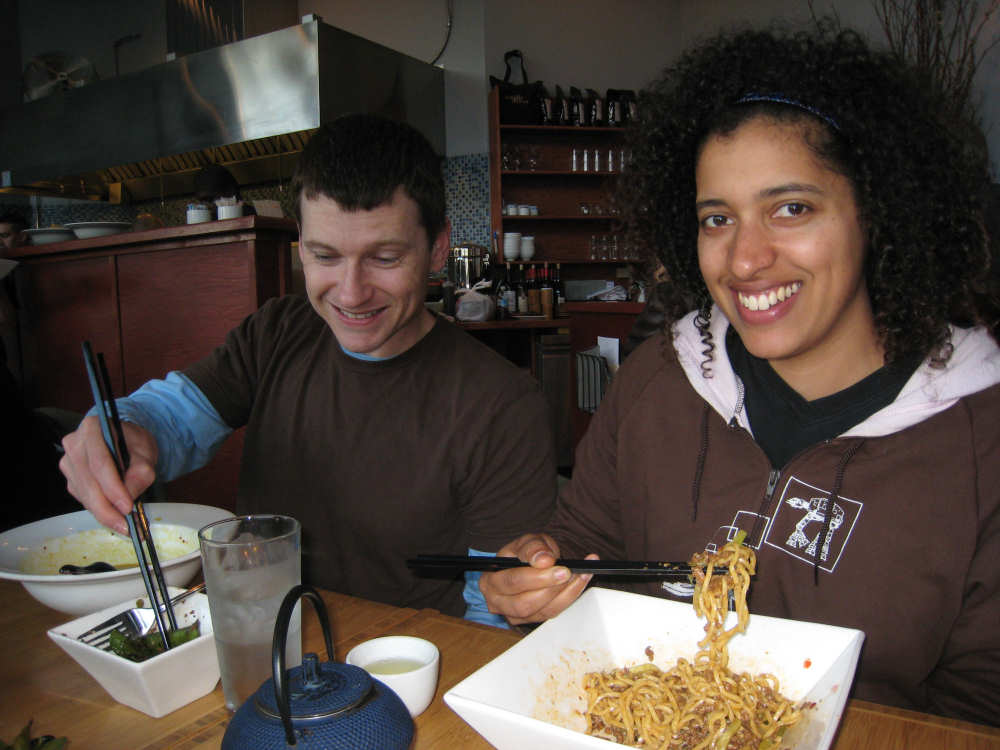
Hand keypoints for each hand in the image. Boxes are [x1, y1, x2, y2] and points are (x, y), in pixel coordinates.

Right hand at [59, 416, 158, 534]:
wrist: (124, 439)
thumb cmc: (134, 443)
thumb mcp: (146, 452)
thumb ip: (140, 472)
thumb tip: (129, 497)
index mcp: (92, 429)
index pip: (101, 464)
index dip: (113, 489)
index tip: (127, 508)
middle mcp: (74, 444)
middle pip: (88, 482)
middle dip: (107, 508)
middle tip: (125, 526)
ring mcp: (68, 461)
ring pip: (84, 493)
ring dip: (103, 512)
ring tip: (122, 525)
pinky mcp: (70, 477)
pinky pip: (82, 497)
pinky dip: (98, 508)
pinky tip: (112, 515)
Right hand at [479, 533, 597, 624]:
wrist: (525, 565)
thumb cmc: (521, 554)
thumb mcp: (525, 541)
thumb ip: (533, 547)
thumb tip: (544, 560)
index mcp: (490, 580)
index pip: (512, 582)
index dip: (536, 576)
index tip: (556, 567)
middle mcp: (498, 602)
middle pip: (524, 603)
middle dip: (550, 588)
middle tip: (568, 573)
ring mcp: (514, 615)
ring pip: (540, 612)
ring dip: (564, 594)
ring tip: (579, 575)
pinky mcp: (531, 620)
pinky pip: (551, 613)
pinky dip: (569, 597)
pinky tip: (579, 581)